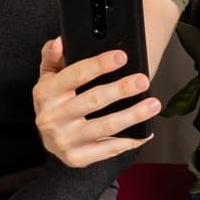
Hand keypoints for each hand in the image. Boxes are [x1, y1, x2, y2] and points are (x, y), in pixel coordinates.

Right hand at [33, 36, 158, 166]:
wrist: (48, 139)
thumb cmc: (54, 102)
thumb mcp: (48, 77)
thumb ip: (53, 57)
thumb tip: (60, 42)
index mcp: (45, 94)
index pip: (75, 75)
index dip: (100, 65)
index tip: (122, 57)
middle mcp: (52, 118)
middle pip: (93, 100)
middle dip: (121, 89)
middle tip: (143, 80)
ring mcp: (65, 140)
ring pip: (105, 126)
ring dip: (132, 115)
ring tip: (153, 104)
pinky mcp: (77, 158)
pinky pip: (109, 149)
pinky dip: (130, 140)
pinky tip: (146, 131)